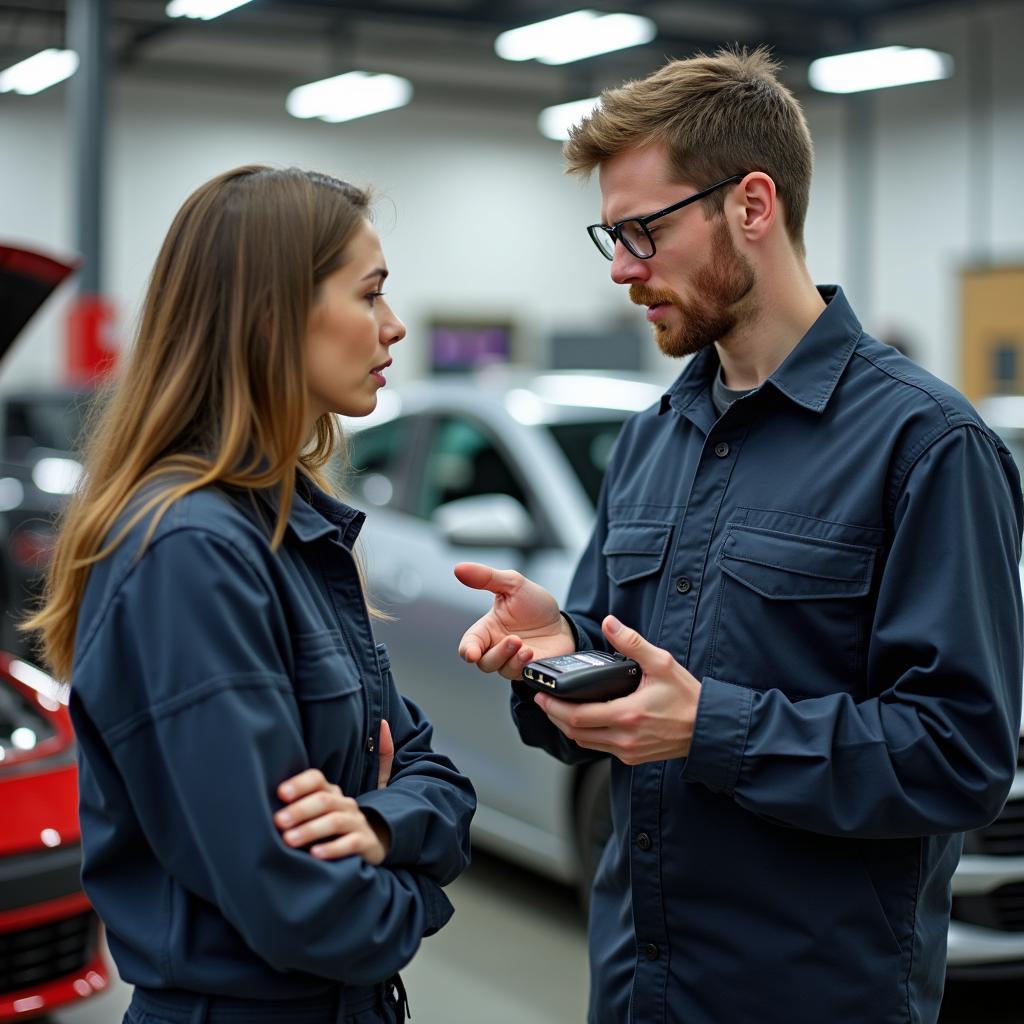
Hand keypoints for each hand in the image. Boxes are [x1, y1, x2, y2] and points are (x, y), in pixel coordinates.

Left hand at [274, 720, 393, 862]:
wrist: (378, 843)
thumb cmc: (349, 818)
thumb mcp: (346, 790)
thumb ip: (365, 758)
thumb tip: (385, 724)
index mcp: (334, 791)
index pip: (318, 779)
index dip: (301, 783)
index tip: (281, 793)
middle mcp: (347, 803)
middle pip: (325, 800)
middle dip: (300, 809)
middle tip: (279, 821)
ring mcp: (358, 823)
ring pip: (335, 822)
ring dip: (311, 830)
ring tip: (289, 840)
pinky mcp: (366, 844)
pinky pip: (350, 844)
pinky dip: (333, 848)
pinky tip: (316, 855)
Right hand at [455, 562, 574, 679]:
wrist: (562, 623)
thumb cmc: (534, 605)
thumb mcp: (513, 584)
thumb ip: (486, 577)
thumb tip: (459, 568)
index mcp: (488, 630)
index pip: (470, 644)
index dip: (468, 650)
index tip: (471, 653)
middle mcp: (497, 648)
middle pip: (485, 662)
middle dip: (498, 653)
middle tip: (515, 640)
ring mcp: (513, 662)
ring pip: (502, 670)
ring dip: (513, 659)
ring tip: (527, 648)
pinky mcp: (530, 671)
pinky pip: (522, 675)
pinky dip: (526, 666)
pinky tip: (533, 655)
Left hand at [532, 615, 701, 764]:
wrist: (709, 728)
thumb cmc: (688, 697)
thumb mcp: (661, 663)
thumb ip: (632, 643)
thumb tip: (609, 622)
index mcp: (628, 714)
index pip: (578, 716)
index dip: (554, 707)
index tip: (542, 696)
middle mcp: (625, 738)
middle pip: (575, 732)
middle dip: (554, 716)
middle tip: (543, 701)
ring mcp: (628, 750)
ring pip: (585, 743)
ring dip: (568, 727)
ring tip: (558, 709)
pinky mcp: (632, 756)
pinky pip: (600, 748)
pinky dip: (586, 735)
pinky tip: (584, 719)